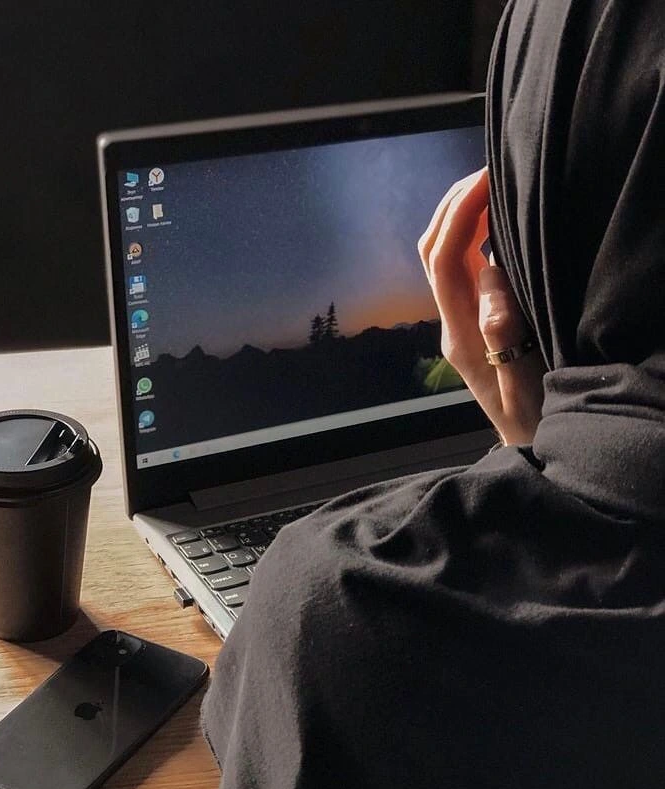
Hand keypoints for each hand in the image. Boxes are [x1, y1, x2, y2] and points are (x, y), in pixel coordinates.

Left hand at [417, 168, 545, 445]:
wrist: (523, 444)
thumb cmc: (529, 418)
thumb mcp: (521, 383)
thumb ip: (504, 333)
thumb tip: (489, 280)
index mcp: (461, 335)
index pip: (446, 262)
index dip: (460, 216)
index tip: (485, 180)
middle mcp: (452, 324)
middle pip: (434, 252)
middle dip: (452, 205)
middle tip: (486, 170)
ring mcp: (458, 322)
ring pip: (442, 258)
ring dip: (458, 217)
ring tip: (489, 185)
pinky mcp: (471, 322)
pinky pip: (461, 270)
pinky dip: (472, 237)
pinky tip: (494, 222)